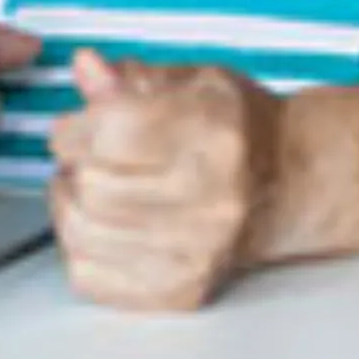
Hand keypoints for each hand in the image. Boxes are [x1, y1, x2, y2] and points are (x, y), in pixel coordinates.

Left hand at [48, 48, 283, 310]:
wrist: (288, 186)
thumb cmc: (239, 129)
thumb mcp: (194, 81)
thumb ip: (132, 77)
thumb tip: (86, 68)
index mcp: (213, 135)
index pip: (109, 133)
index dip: (74, 126)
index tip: (76, 125)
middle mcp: (211, 200)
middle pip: (92, 184)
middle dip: (73, 164)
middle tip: (85, 154)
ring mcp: (198, 253)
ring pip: (83, 232)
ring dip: (70, 204)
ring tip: (89, 185)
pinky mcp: (182, 290)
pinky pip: (92, 277)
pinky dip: (81, 248)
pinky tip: (100, 224)